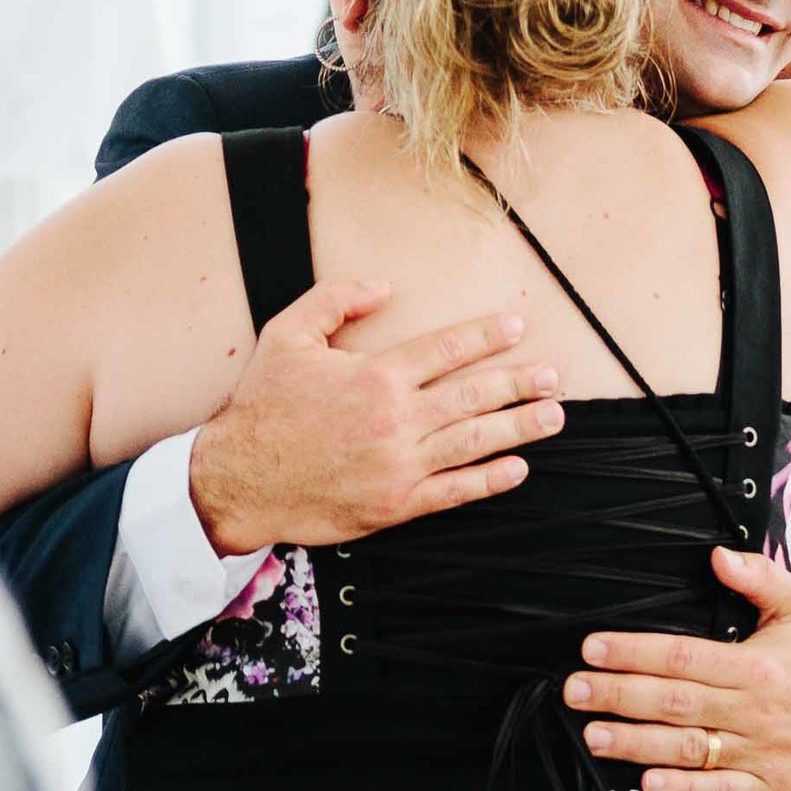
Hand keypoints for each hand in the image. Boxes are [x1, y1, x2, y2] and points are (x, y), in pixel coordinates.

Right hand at [189, 279, 564, 554]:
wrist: (237, 479)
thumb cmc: (263, 406)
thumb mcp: (287, 335)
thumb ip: (335, 301)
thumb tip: (383, 286)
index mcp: (375, 376)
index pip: (447, 349)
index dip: (487, 336)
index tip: (518, 326)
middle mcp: (396, 419)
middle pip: (473, 396)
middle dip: (519, 383)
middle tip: (553, 376)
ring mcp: (399, 465)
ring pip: (473, 443)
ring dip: (519, 428)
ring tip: (553, 417)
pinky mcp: (394, 505)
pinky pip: (453, 492)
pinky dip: (489, 481)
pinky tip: (517, 468)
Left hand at [566, 546, 790, 790]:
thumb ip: (758, 577)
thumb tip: (720, 556)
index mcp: (757, 665)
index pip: (683, 656)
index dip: (634, 652)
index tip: (595, 648)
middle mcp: (756, 710)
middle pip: (676, 702)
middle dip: (619, 695)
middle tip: (576, 690)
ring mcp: (761, 753)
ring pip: (689, 748)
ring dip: (636, 742)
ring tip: (594, 734)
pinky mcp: (768, 788)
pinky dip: (683, 790)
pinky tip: (647, 781)